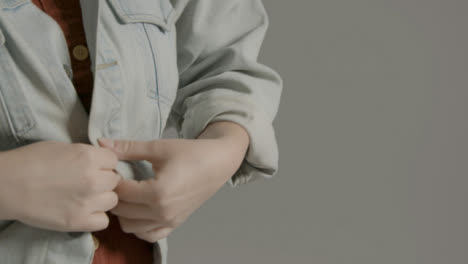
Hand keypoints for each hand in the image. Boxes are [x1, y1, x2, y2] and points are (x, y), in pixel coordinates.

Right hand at [0, 141, 121, 231]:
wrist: (7, 185)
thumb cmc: (30, 161)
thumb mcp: (64, 147)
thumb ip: (87, 154)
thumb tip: (102, 159)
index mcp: (90, 157)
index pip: (114, 160)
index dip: (103, 164)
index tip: (93, 167)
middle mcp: (94, 179)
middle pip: (115, 180)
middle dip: (104, 180)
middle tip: (87, 182)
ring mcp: (88, 202)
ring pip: (112, 200)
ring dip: (102, 198)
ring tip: (84, 197)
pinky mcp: (79, 221)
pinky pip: (103, 221)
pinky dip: (96, 217)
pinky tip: (84, 211)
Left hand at [97, 121, 249, 242]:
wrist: (218, 163)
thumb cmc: (191, 153)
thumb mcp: (158, 147)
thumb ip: (128, 148)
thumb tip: (101, 142)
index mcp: (157, 193)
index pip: (120, 192)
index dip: (112, 180)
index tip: (113, 169)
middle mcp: (162, 212)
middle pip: (122, 211)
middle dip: (115, 195)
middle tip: (118, 180)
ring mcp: (169, 221)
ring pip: (131, 227)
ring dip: (124, 212)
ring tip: (128, 194)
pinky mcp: (175, 224)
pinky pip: (149, 235)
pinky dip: (139, 226)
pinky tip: (139, 210)